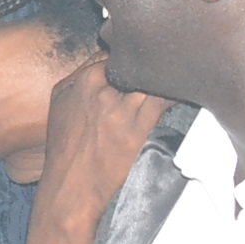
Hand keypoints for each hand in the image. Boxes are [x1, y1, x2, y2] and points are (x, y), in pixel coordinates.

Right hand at [32, 58, 169, 234]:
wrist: (70, 188)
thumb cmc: (66, 150)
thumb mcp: (60, 105)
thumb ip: (80, 79)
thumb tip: (106, 63)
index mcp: (80, 82)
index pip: (116, 55)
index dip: (132, 59)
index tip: (145, 63)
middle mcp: (99, 92)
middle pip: (136, 64)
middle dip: (151, 66)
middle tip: (169, 66)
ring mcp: (119, 110)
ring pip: (153, 79)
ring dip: (167, 79)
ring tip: (181, 80)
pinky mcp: (137, 130)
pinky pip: (165, 102)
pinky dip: (176, 95)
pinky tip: (184, 95)